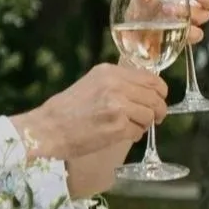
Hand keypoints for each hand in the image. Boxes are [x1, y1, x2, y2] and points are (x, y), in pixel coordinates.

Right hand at [13, 64, 170, 161]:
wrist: (48, 130)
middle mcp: (116, 85)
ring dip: (143, 124)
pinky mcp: (117, 127)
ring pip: (149, 116)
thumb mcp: (92, 84)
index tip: (158, 100)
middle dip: (158, 111)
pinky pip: (138, 132)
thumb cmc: (66, 110)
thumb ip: (117, 83)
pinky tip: (119, 135)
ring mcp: (118, 106)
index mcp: (110, 72)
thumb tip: (144, 91)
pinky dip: (133, 136)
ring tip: (128, 127)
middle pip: (155, 98)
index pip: (151, 78)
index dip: (160, 92)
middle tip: (154, 119)